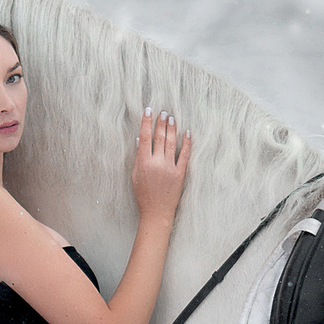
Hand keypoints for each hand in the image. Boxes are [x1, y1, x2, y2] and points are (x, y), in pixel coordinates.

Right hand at [130, 108, 191, 225]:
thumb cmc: (143, 195)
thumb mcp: (135, 176)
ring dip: (171, 129)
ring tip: (171, 118)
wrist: (156, 212)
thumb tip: (141, 139)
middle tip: (163, 112)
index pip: (145, 137)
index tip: (149, 110)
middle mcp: (157, 163)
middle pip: (159, 137)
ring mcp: (169, 168)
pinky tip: (187, 133)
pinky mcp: (180, 173)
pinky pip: (184, 155)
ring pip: (171, 143)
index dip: (146, 122)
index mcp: (143, 162)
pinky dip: (186, 143)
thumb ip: (138, 157)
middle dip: (161, 123)